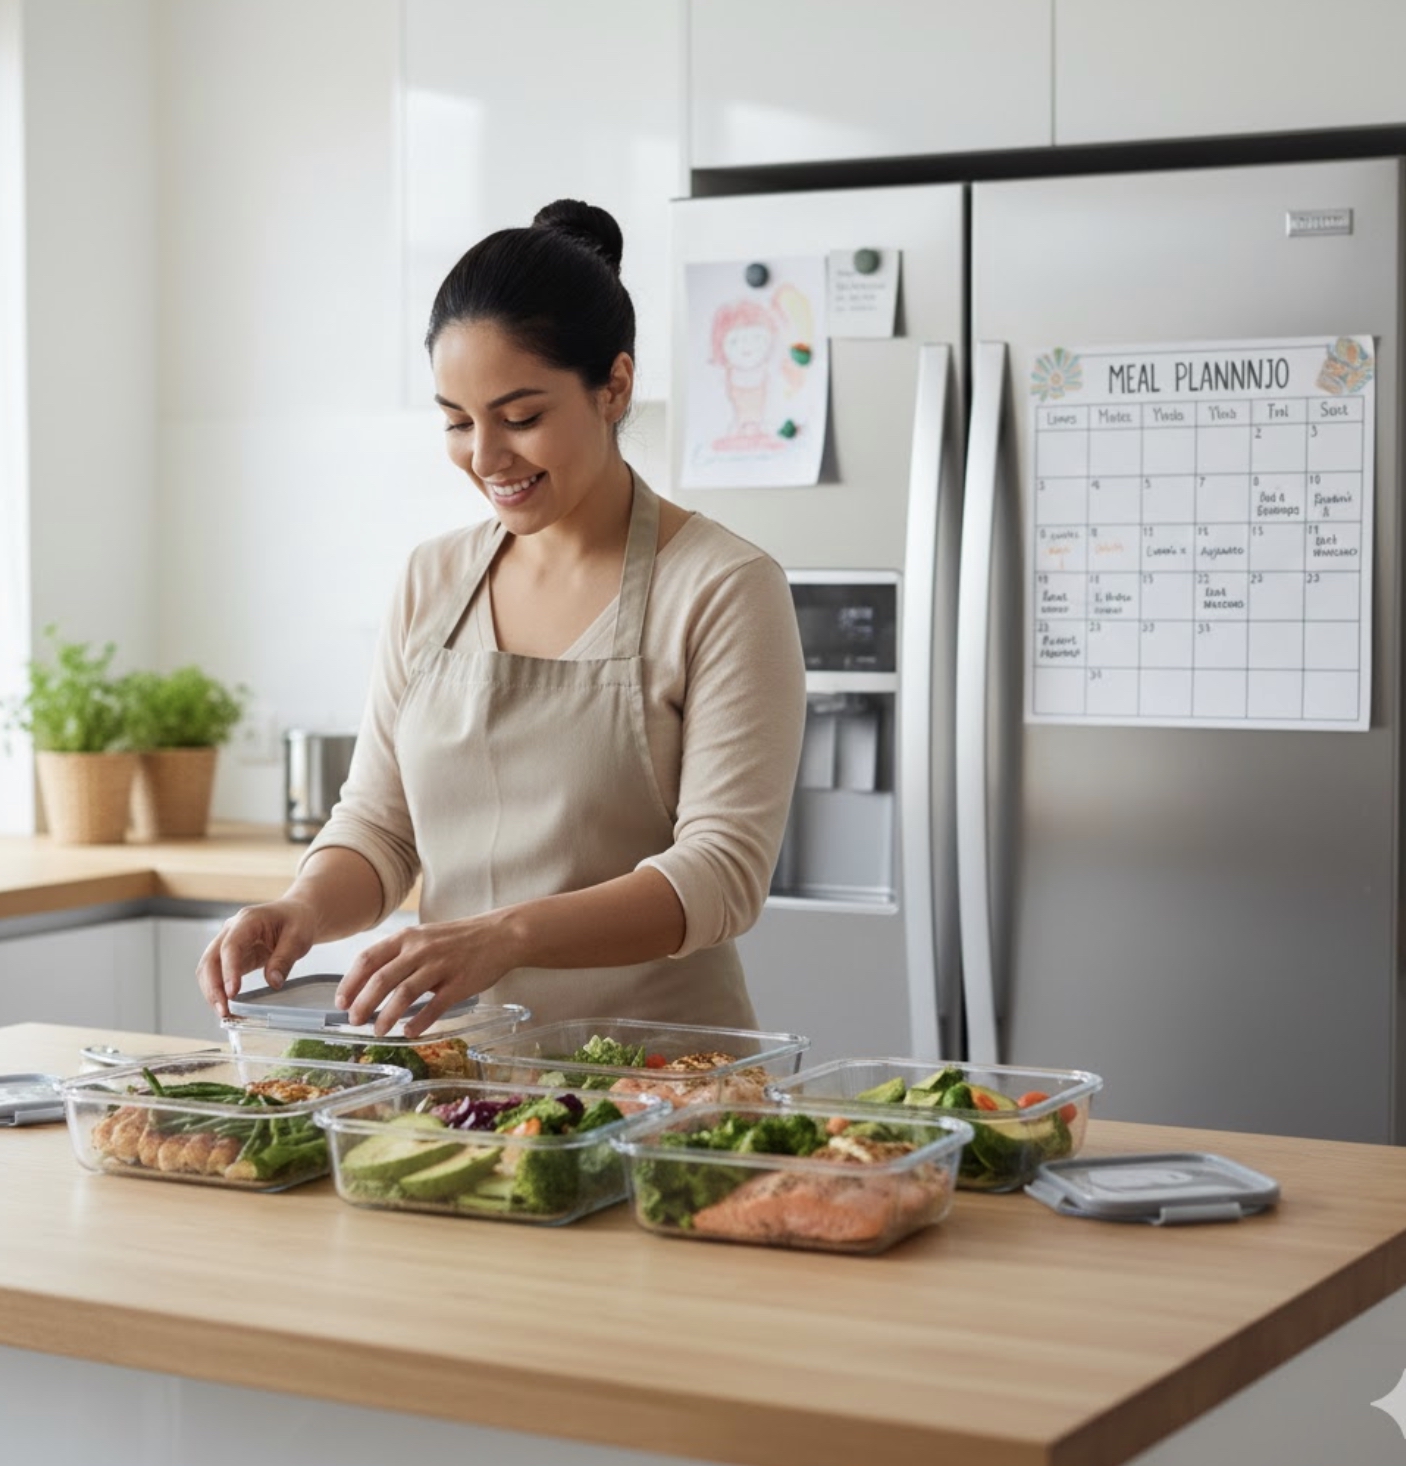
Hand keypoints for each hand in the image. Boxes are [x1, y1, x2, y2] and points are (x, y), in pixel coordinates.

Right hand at [197, 899, 318, 1017]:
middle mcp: (231, 930)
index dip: (229, 970)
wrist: (296, 914)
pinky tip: (227, 1006)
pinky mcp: (231, 956)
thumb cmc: (297, 921)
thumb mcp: (298, 937)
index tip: (232, 993)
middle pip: (210, 959)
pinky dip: (218, 991)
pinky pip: (217, 974)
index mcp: (248, 920)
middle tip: (224, 1010)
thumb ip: (284, 959)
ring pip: (208, 969)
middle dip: (213, 987)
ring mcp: (227, 943)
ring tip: (225, 1013)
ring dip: (212, 992)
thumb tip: (273, 983)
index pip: (231, 946)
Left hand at [334, 917, 514, 1037]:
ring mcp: (440, 966)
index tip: (341, 1002)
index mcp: (407, 938)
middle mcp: (420, 950)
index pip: (368, 959)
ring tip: (378, 1031)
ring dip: (387, 1016)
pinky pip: (435, 1006)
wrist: (501, 935)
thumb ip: (399, 956)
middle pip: (381, 979)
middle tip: (354, 1021)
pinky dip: (419, 1022)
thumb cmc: (459, 939)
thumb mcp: (424, 937)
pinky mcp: (460, 983)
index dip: (350, 982)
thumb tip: (370, 984)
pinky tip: (410, 1032)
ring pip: (404, 993)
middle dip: (363, 1003)